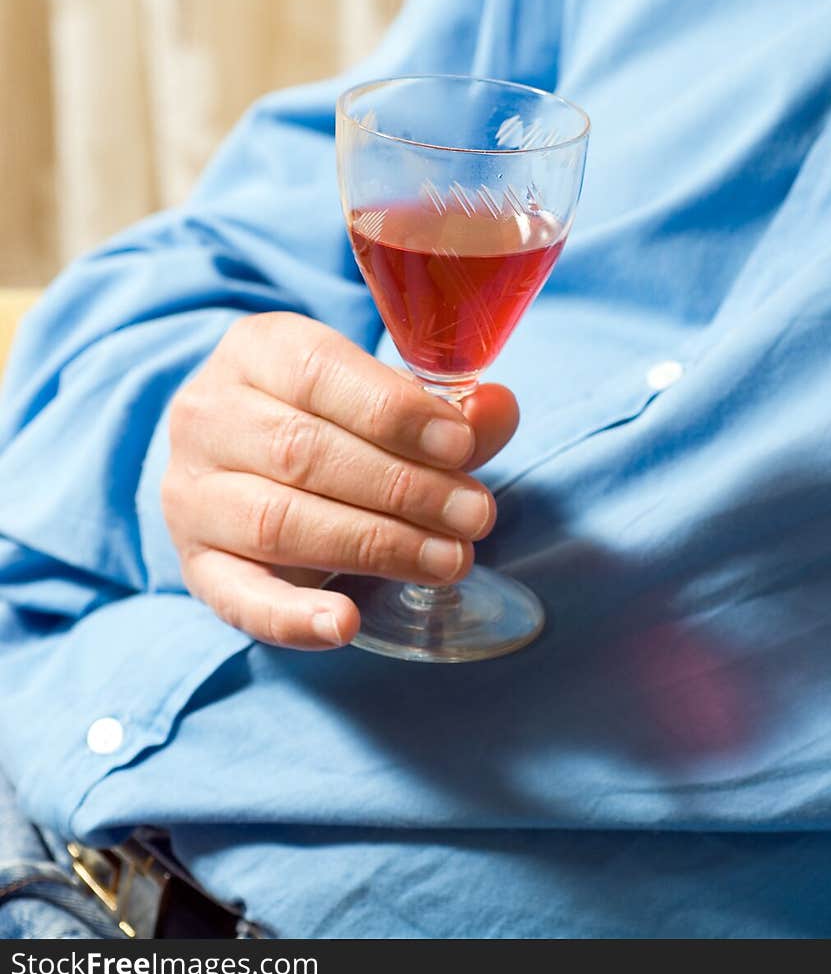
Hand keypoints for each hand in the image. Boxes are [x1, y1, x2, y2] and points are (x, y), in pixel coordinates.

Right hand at [161, 313, 518, 649]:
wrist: (243, 462)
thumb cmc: (329, 419)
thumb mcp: (381, 396)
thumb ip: (442, 410)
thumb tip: (497, 410)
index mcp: (256, 351)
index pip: (318, 373)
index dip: (393, 412)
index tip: (460, 446)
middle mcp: (208, 415)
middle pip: (302, 452)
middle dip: (401, 488)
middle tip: (475, 514)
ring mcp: (191, 493)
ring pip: (276, 521)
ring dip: (372, 546)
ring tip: (447, 559)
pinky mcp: (195, 564)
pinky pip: (238, 597)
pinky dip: (292, 616)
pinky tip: (346, 623)